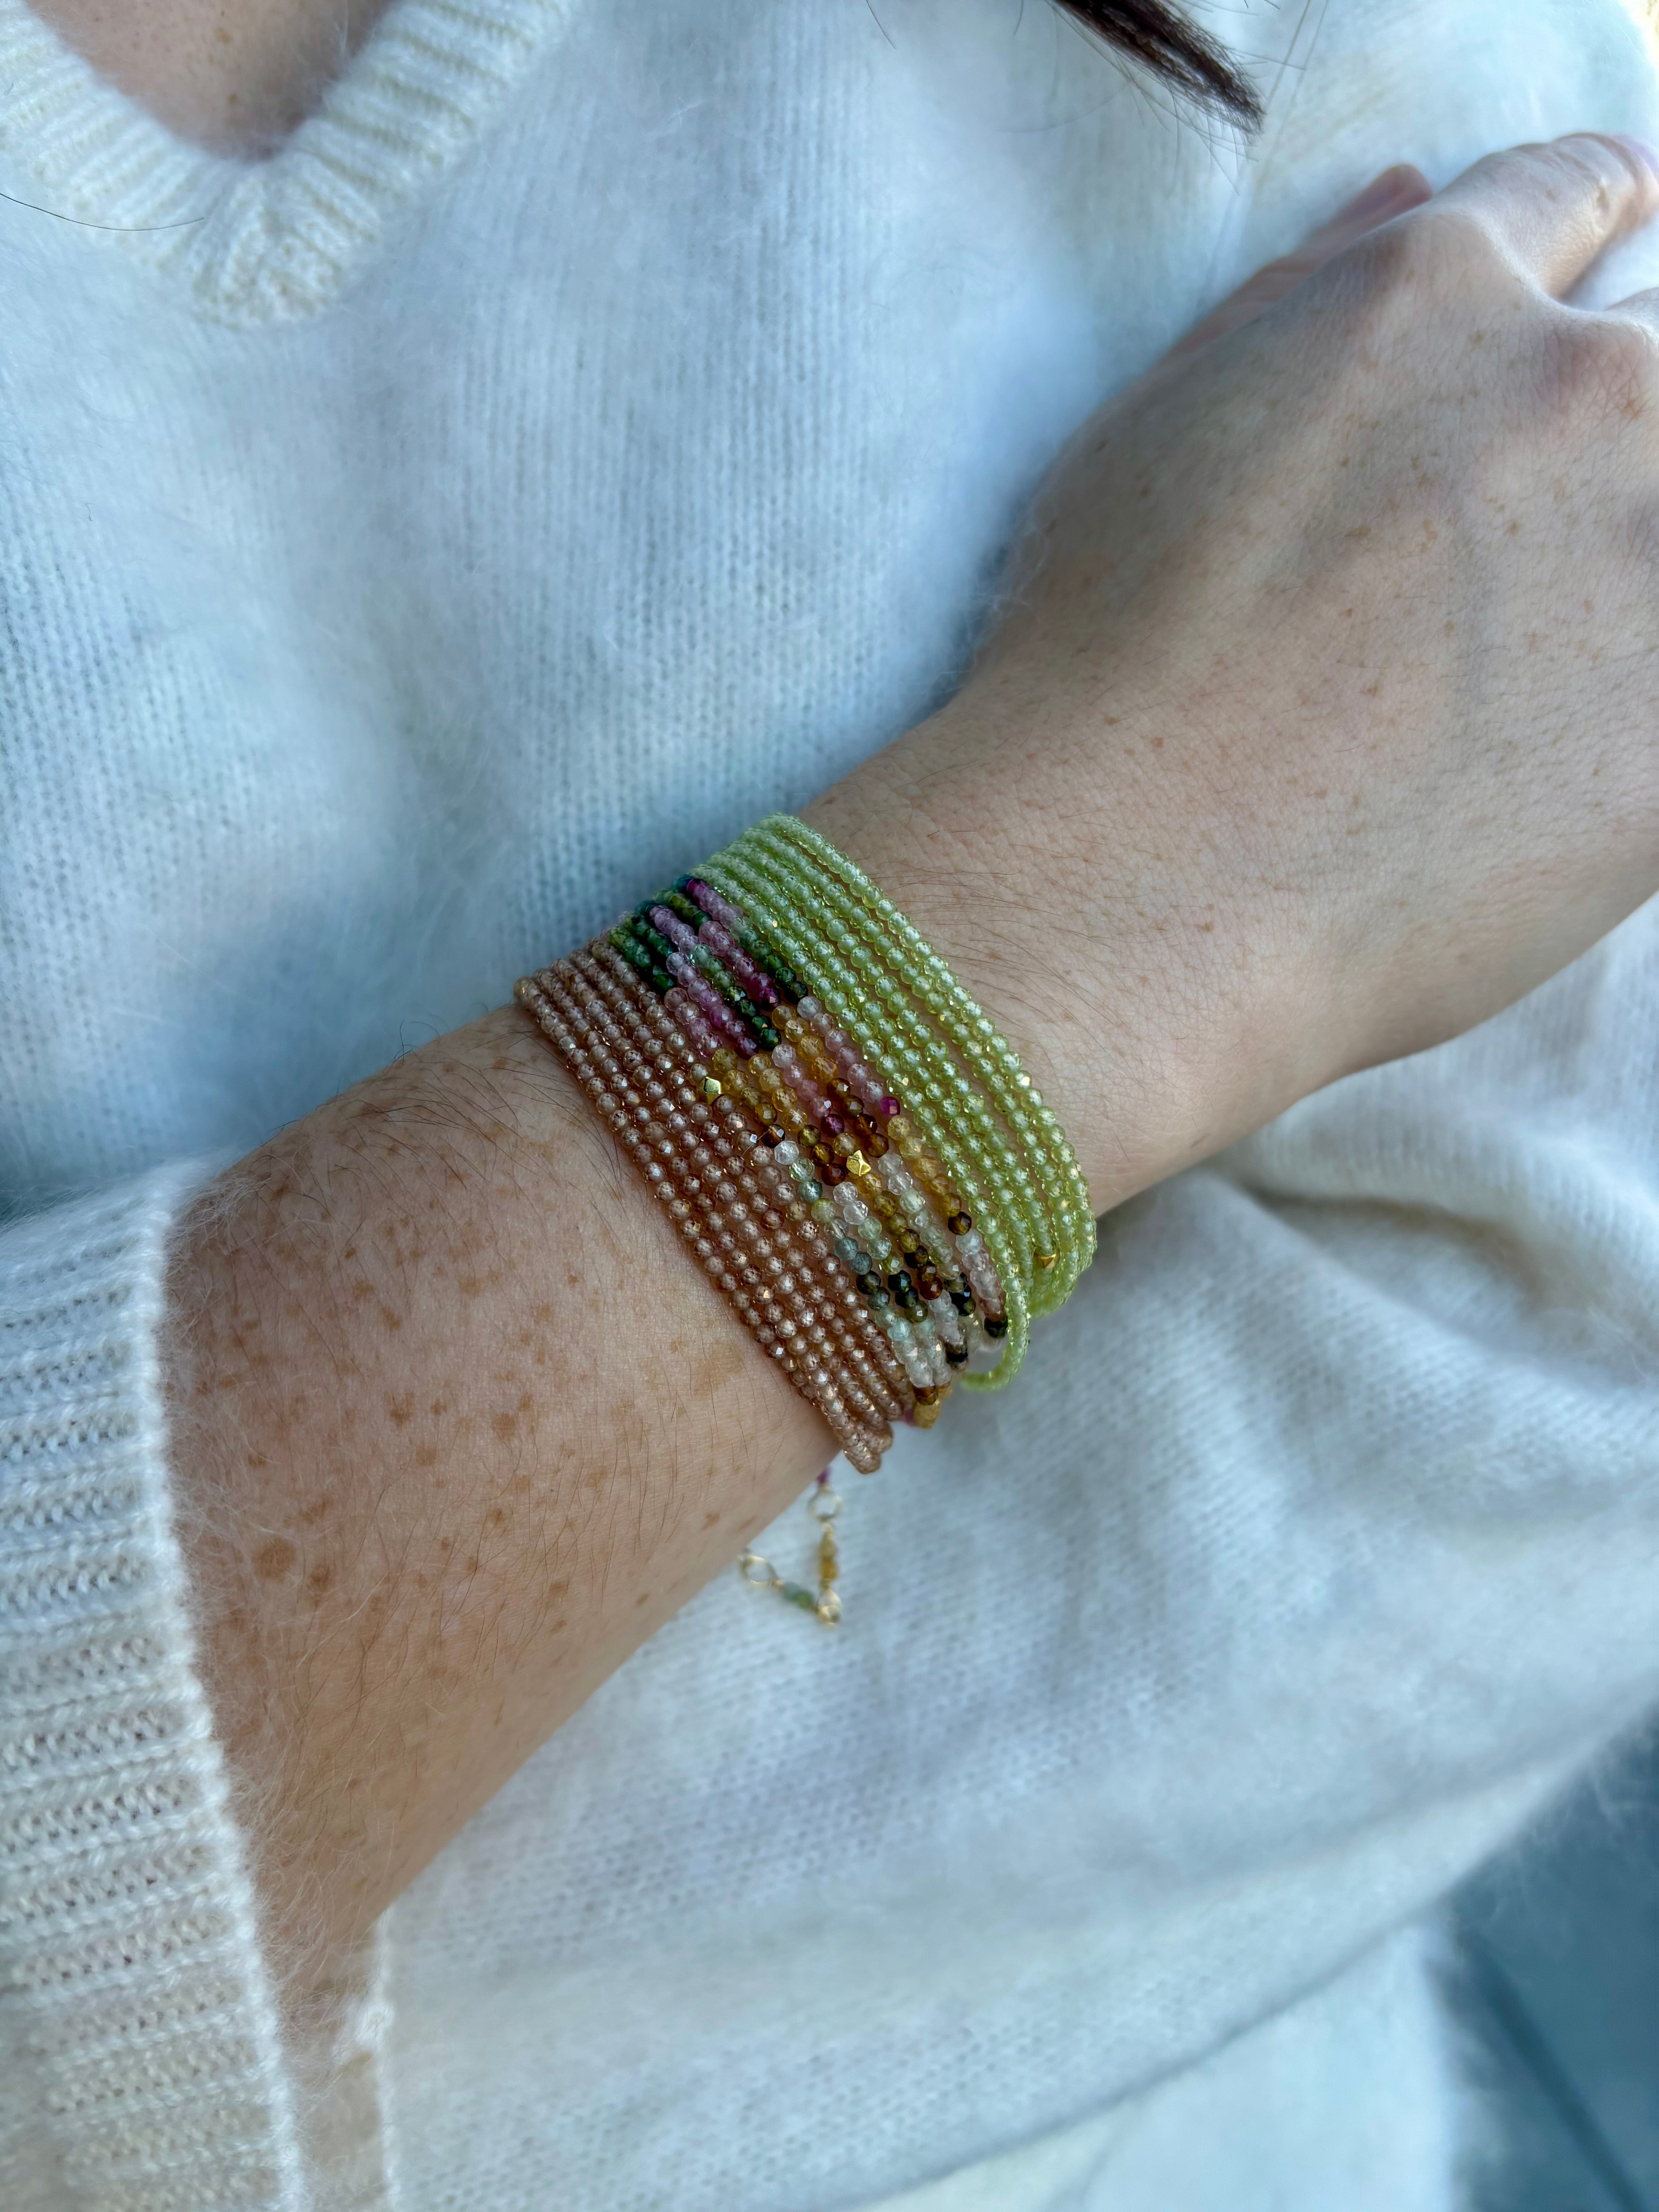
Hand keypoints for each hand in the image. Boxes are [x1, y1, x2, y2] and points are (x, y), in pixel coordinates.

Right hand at [809, 134, 1658, 1207]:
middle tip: (1517, 540)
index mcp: (1436, 300)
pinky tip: (1530, 767)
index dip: (1589, 232)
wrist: (1131, 880)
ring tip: (1510, 677)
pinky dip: (1617, 712)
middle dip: (1604, 426)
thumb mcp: (1151, 434)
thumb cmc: (1101, 667)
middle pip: (1650, 365)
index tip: (1605, 262)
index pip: (1570, 202)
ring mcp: (1654, 557)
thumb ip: (1297, 301)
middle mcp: (1580, 391)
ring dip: (1608, 577)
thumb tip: (1411, 200)